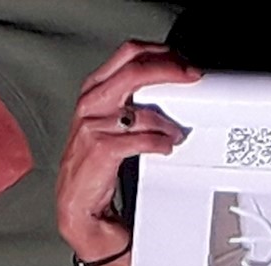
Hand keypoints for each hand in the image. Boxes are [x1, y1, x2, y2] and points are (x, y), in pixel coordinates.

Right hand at [57, 40, 197, 259]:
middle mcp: (90, 103)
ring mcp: (92, 126)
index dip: (159, 53)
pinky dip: (159, 143)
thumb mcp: (110, 124)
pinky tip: (166, 147)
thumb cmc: (97, 166)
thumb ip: (130, 102)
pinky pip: (140, 140)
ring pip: (141, 110)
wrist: (79, 206)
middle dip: (169, 70)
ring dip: (167, 122)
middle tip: (192, 77)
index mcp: (94, 89)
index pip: (128, 54)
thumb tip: (169, 88)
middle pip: (134, 70)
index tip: (183, 61)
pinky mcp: (100, 150)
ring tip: (176, 133)